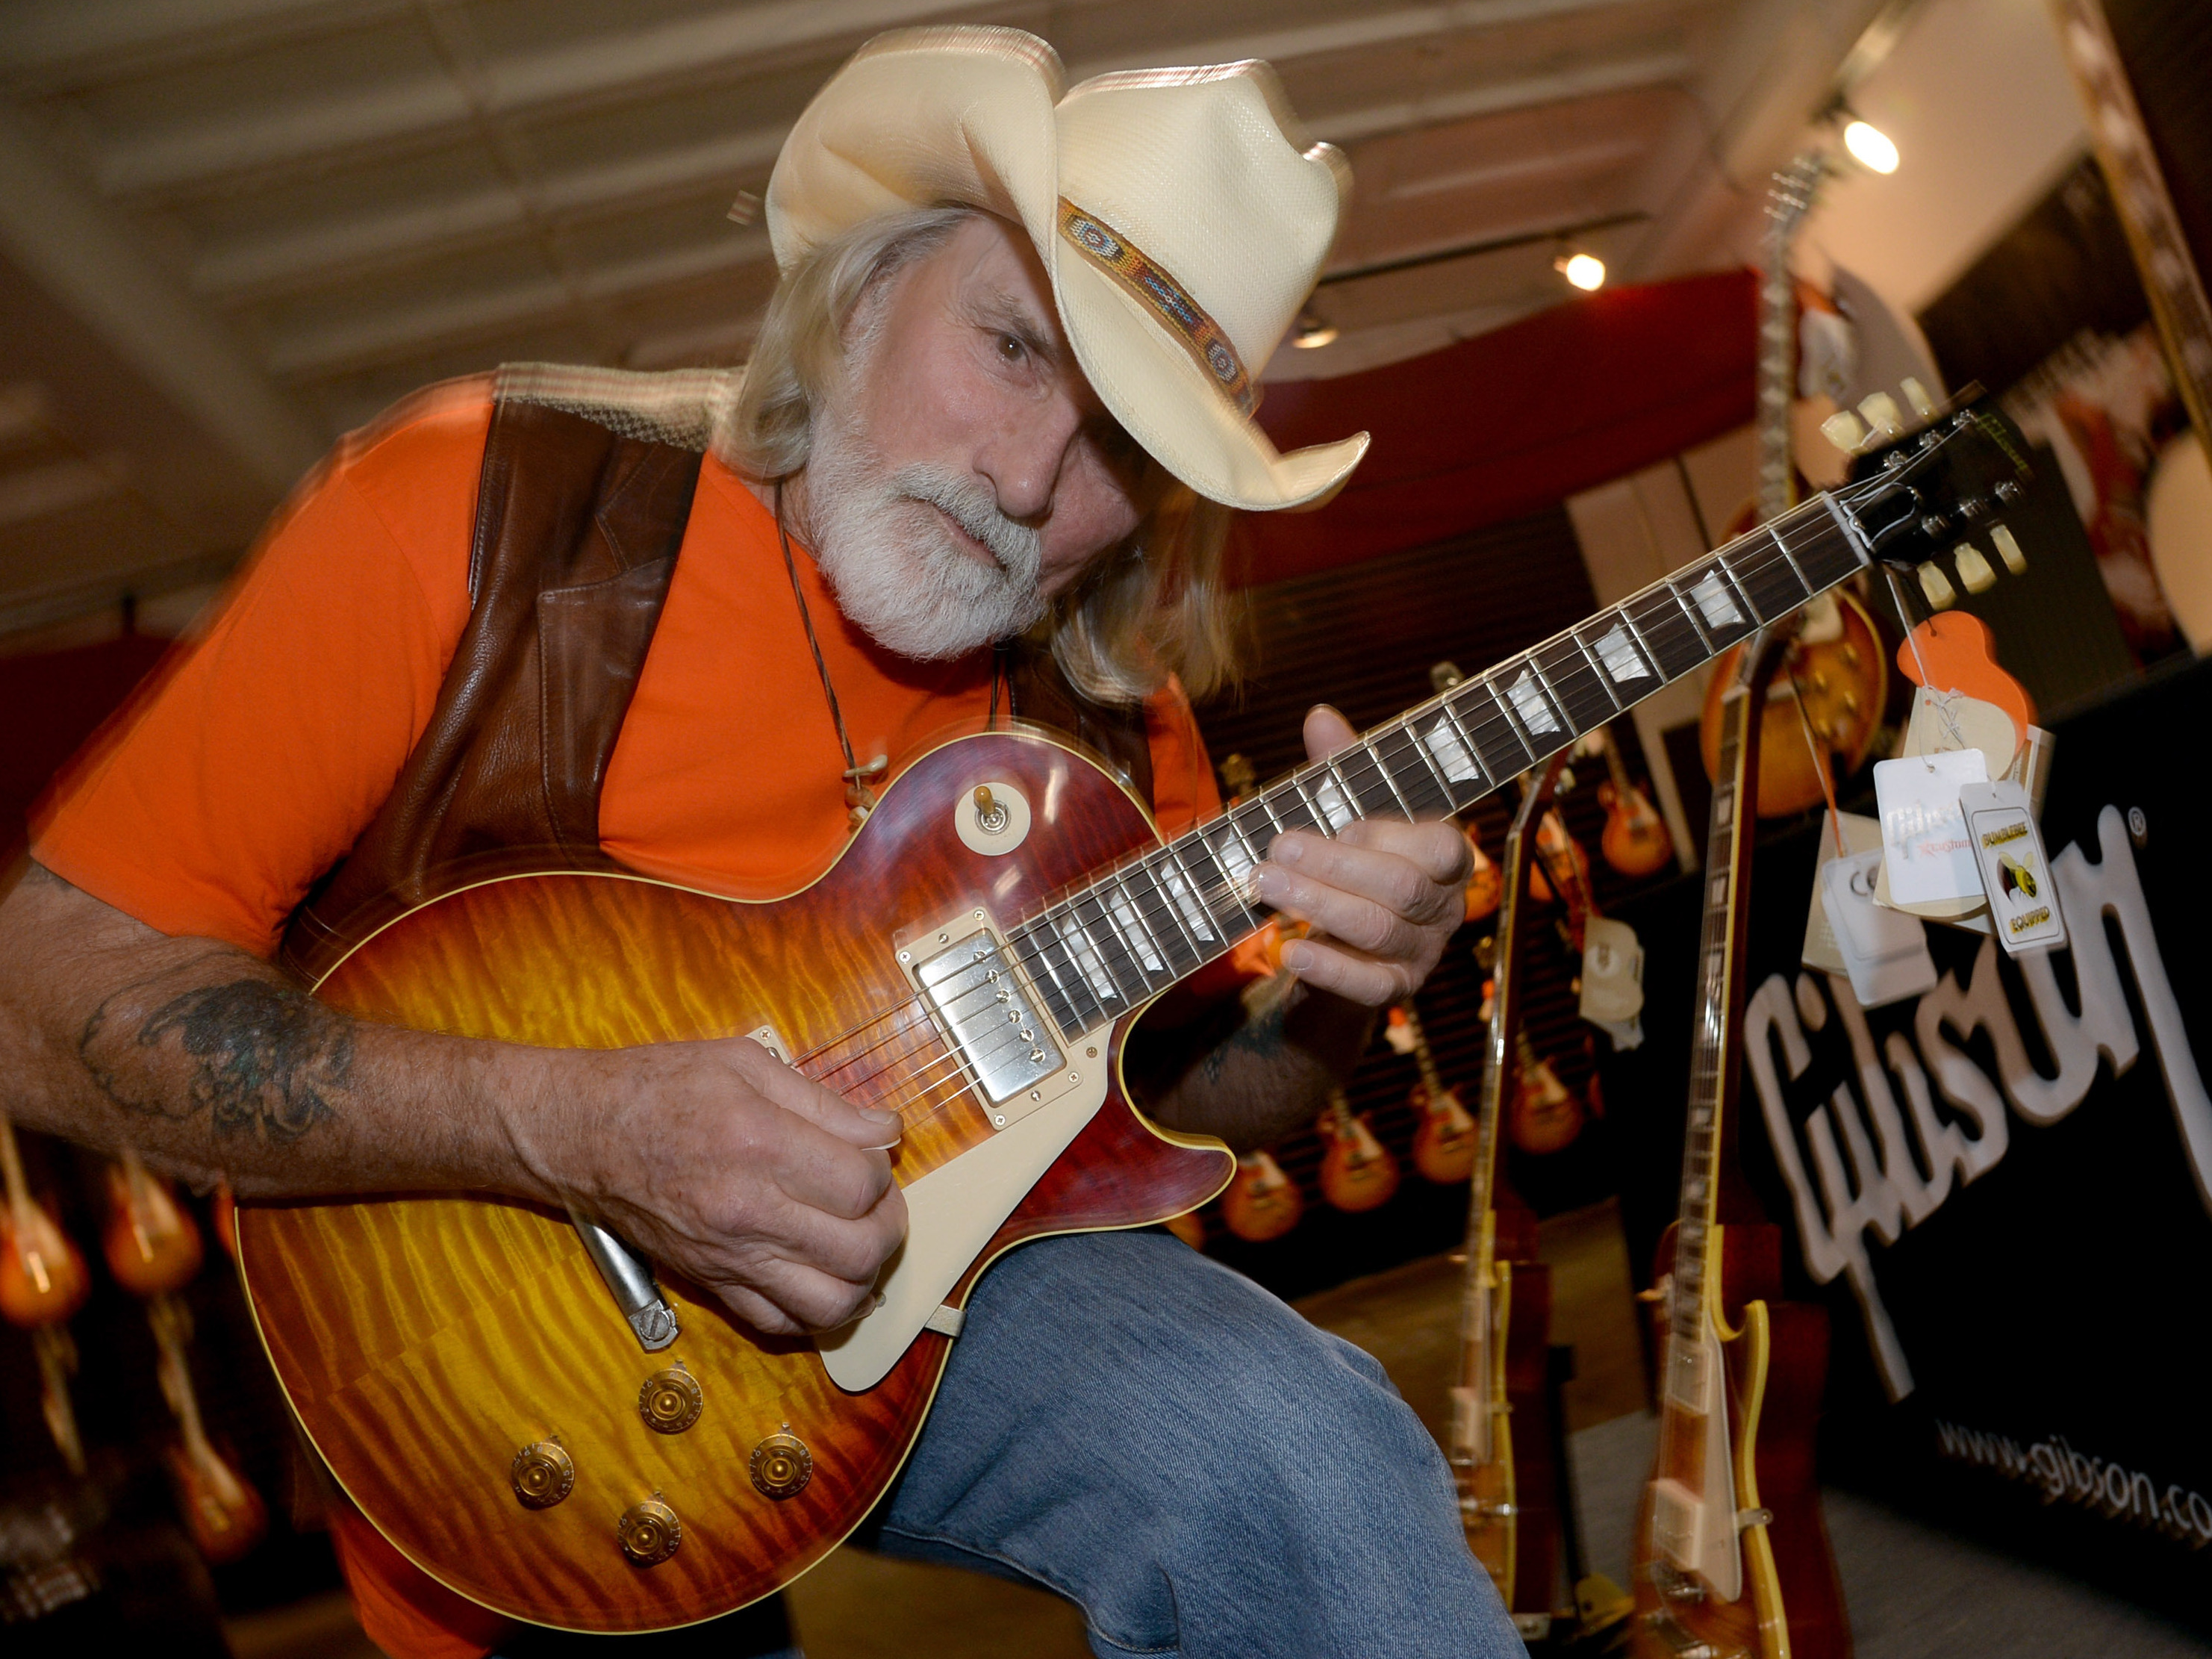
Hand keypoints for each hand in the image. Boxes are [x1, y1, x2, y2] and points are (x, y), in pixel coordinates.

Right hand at [536, 1036, 906, 1335]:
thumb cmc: (659, 1088)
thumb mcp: (746, 1063)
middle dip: (887, 1226)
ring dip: (863, 1277)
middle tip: (876, 1202)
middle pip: (861, 1250)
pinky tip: (817, 1272)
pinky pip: (783, 1324)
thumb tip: (886, 1132)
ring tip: (855, 1242)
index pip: (862, 1184)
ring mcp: (729, 1257)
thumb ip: (824, 1103)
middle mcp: (748, 1212)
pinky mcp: (712, 1284)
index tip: (868, 1154)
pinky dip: (815, 1308)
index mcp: (760, 1145)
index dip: (881, 1170)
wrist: (580, 1134)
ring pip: (832, 1304)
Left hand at [1248, 705, 1471, 1006]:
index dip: (1389, 835)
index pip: (1441, 846)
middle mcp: (1444, 907)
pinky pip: (1369, 986)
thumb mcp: (1343, 815)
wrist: (1336, 949)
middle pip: (1403, 889)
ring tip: (1264, 884)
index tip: (1339, 824)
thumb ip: (1338, 770)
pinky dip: (1328, 968)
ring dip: (1318, 905)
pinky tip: (1287, 951)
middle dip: (1335, 866)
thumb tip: (1320, 716)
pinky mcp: (1393, 991)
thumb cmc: (1348, 867)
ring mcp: (1422, 953)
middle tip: (1275, 849)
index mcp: (1445, 859)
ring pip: (1379, 931)